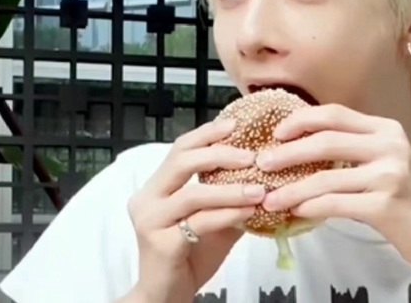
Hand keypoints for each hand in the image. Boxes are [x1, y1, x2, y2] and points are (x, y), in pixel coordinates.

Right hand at [126, 119, 265, 302]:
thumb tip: (264, 171)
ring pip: (194, 194)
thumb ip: (229, 196)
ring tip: (260, 189)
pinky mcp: (160, 243)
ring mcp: (150, 221)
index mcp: (156, 187)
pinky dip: (229, 214)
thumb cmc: (191, 255)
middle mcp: (146, 199)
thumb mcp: (215, 219)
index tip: (235, 124)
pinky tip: (251, 212)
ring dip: (232, 189)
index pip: (180, 149)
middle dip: (220, 153)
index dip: (207, 134)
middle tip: (252, 156)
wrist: (168, 295)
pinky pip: (200, 222)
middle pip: (182, 161)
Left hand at [256, 104, 410, 266]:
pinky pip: (336, 204)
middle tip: (263, 163)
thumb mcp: (384, 160)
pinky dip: (311, 207)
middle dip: (288, 153)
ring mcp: (389, 174)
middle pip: (326, 141)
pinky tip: (296, 212)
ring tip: (270, 199)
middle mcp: (389, 146)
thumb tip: (299, 144)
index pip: (335, 114)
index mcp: (385, 129)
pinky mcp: (386, 204)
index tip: (276, 133)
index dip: (301, 120)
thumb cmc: (405, 195)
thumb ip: (352, 147)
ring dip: (292, 189)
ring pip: (326, 177)